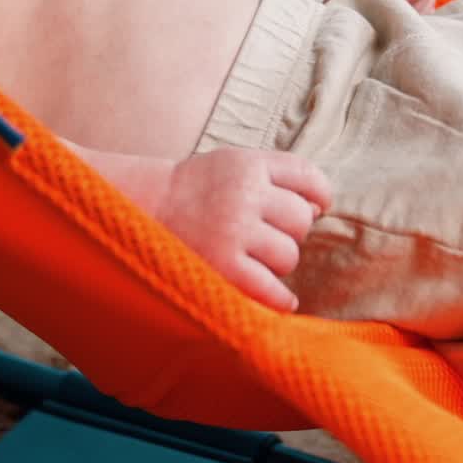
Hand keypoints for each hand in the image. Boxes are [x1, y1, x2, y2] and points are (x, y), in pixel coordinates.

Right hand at [155, 149, 330, 311]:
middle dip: (291, 231)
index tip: (315, 207)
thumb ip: (274, 176)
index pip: (309, 177)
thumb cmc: (197, 189)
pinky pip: (272, 289)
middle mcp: (244, 194)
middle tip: (267, 235)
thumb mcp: (231, 163)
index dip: (319, 195)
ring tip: (256, 258)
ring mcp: (233, 231)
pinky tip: (281, 298)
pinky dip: (281, 298)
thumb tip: (318, 210)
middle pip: (302, 220)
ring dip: (278, 262)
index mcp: (248, 164)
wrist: (143, 207)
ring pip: (289, 256)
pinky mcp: (223, 267)